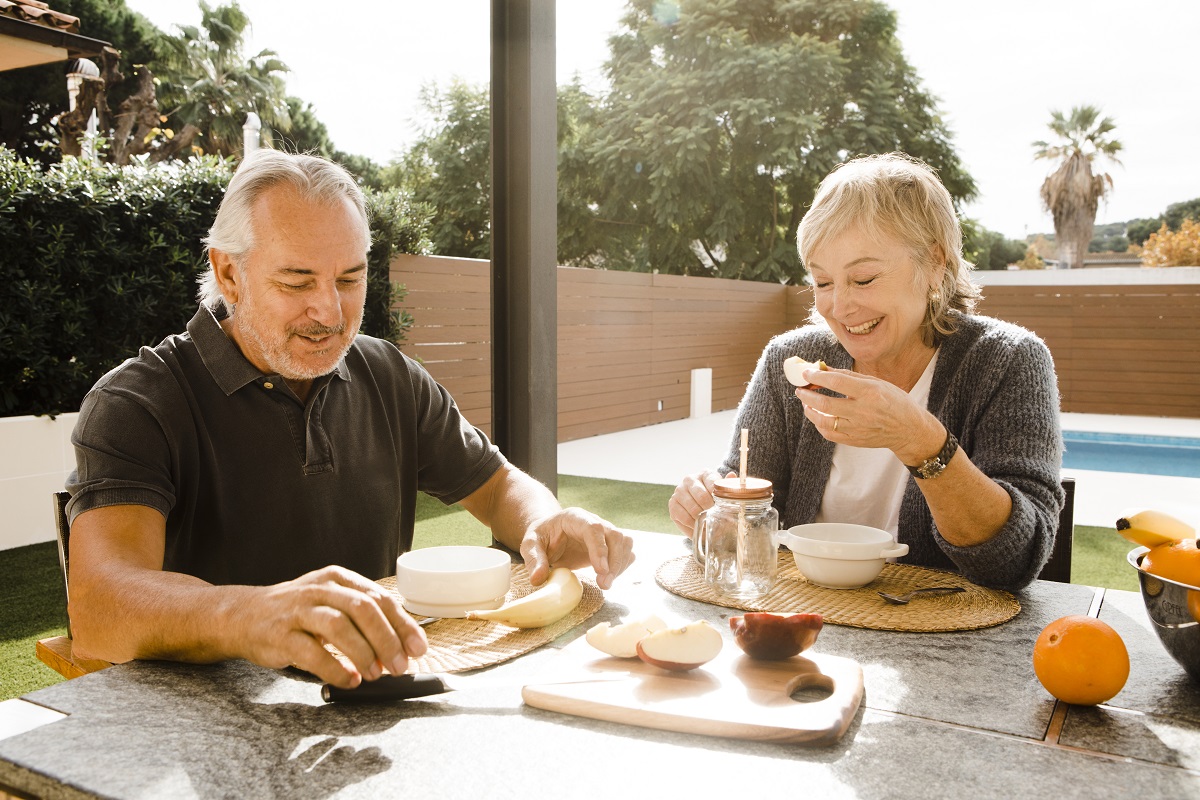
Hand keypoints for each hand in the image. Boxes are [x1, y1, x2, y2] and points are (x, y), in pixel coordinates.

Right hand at [234, 566, 428, 689]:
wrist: (243, 616)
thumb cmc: (297, 613)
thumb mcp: (332, 603)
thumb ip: (363, 619)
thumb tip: (401, 646)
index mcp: (338, 579)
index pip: (380, 598)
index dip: (403, 625)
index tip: (418, 649)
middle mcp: (320, 589)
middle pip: (363, 609)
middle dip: (388, 640)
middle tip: (400, 666)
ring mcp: (298, 610)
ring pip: (339, 626)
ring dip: (364, 653)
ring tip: (377, 674)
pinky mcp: (280, 634)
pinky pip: (311, 652)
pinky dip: (335, 668)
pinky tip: (349, 680)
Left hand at [519, 508, 634, 590]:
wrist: (550, 535)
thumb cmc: (541, 537)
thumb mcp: (530, 545)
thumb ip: (534, 560)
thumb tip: (538, 579)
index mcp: (574, 517)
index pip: (594, 528)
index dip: (600, 549)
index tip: (601, 570)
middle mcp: (594, 521)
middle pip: (615, 535)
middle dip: (613, 561)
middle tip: (604, 584)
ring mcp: (605, 532)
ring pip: (625, 542)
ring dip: (620, 565)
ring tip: (606, 583)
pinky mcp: (610, 545)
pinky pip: (626, 552)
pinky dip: (622, 566)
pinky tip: (609, 578)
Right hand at [668, 469, 730, 536]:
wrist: (697, 501)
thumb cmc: (713, 496)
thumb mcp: (722, 490)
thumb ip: (727, 484)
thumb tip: (732, 476)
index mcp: (705, 473)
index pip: (713, 483)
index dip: (719, 498)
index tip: (723, 508)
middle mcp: (689, 479)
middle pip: (702, 497)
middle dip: (711, 511)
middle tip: (717, 520)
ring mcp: (679, 491)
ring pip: (692, 509)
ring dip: (702, 520)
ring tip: (709, 526)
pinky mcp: (672, 504)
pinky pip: (683, 518)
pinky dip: (692, 526)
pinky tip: (699, 528)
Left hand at [796, 367, 943, 463]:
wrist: (909, 429)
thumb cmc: (894, 401)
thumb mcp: (876, 382)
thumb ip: (849, 376)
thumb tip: (824, 368)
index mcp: (870, 392)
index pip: (836, 382)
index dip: (817, 376)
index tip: (806, 372)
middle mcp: (863, 411)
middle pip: (825, 403)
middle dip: (807, 395)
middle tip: (800, 389)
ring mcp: (858, 428)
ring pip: (824, 421)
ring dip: (810, 411)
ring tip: (806, 403)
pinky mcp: (855, 441)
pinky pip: (829, 435)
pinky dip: (819, 425)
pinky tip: (818, 417)